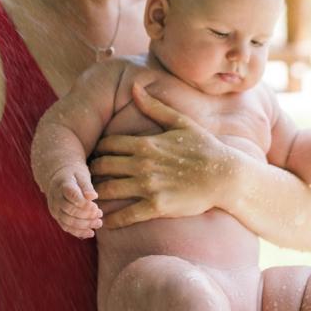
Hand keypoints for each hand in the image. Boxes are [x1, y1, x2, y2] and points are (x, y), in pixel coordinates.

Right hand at [45, 166, 102, 238]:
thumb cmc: (73, 175)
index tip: (95, 206)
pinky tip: (91, 233)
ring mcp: (55, 209)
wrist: (58, 178)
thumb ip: (87, 186)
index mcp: (62, 185)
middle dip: (87, 215)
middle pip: (69, 210)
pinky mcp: (57, 217)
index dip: (84, 203)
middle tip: (100, 214)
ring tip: (99, 223)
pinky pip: (66, 227)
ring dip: (84, 225)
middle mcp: (56, 198)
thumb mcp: (81, 174)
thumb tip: (93, 196)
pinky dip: (78, 232)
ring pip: (68, 221)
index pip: (71, 196)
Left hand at [90, 83, 239, 228]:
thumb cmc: (204, 148)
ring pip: (109, 190)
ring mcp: (148, 186)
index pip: (107, 145)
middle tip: (84, 178)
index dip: (96, 150)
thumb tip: (135, 86)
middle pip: (102, 166)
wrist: (225, 176)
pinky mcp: (157, 206)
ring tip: (87, 200)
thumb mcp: (180, 122)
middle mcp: (142, 164)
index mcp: (145, 143)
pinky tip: (103, 224)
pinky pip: (126, 215)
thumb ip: (154, 106)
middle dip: (90, 172)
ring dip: (95, 195)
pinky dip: (111, 220)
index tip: (91, 156)